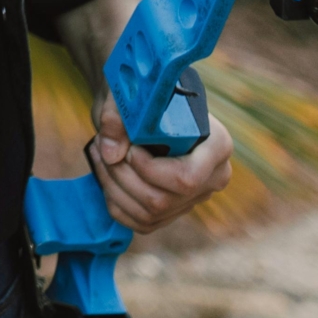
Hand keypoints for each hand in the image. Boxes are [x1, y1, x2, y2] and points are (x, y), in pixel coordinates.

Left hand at [58, 0, 234, 231]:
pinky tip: (106, 174)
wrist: (138, 104)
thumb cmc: (137, 94)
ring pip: (148, 213)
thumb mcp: (125, 95)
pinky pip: (140, 223)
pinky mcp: (174, 210)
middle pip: (162, 199)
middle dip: (120, 176)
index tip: (131, 148)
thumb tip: (111, 152)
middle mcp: (213, 176)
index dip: (150, 170)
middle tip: (101, 148)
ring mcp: (195, 197)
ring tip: (100, 155)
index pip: (187, 178)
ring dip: (111, 186)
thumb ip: (116, 116)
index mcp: (217, 144)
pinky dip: (114, 202)